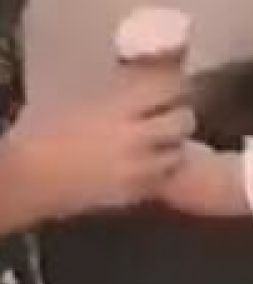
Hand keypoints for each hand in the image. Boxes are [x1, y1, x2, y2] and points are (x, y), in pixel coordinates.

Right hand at [4, 80, 194, 218]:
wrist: (27, 180)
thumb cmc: (43, 135)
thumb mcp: (79, 102)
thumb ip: (115, 93)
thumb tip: (143, 78)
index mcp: (116, 108)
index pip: (167, 88)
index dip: (175, 85)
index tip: (173, 86)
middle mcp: (134, 138)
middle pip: (182, 121)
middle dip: (180, 117)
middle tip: (170, 116)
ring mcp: (137, 168)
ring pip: (178, 153)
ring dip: (173, 146)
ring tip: (159, 143)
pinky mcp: (134, 193)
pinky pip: (162, 178)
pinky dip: (160, 171)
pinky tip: (146, 165)